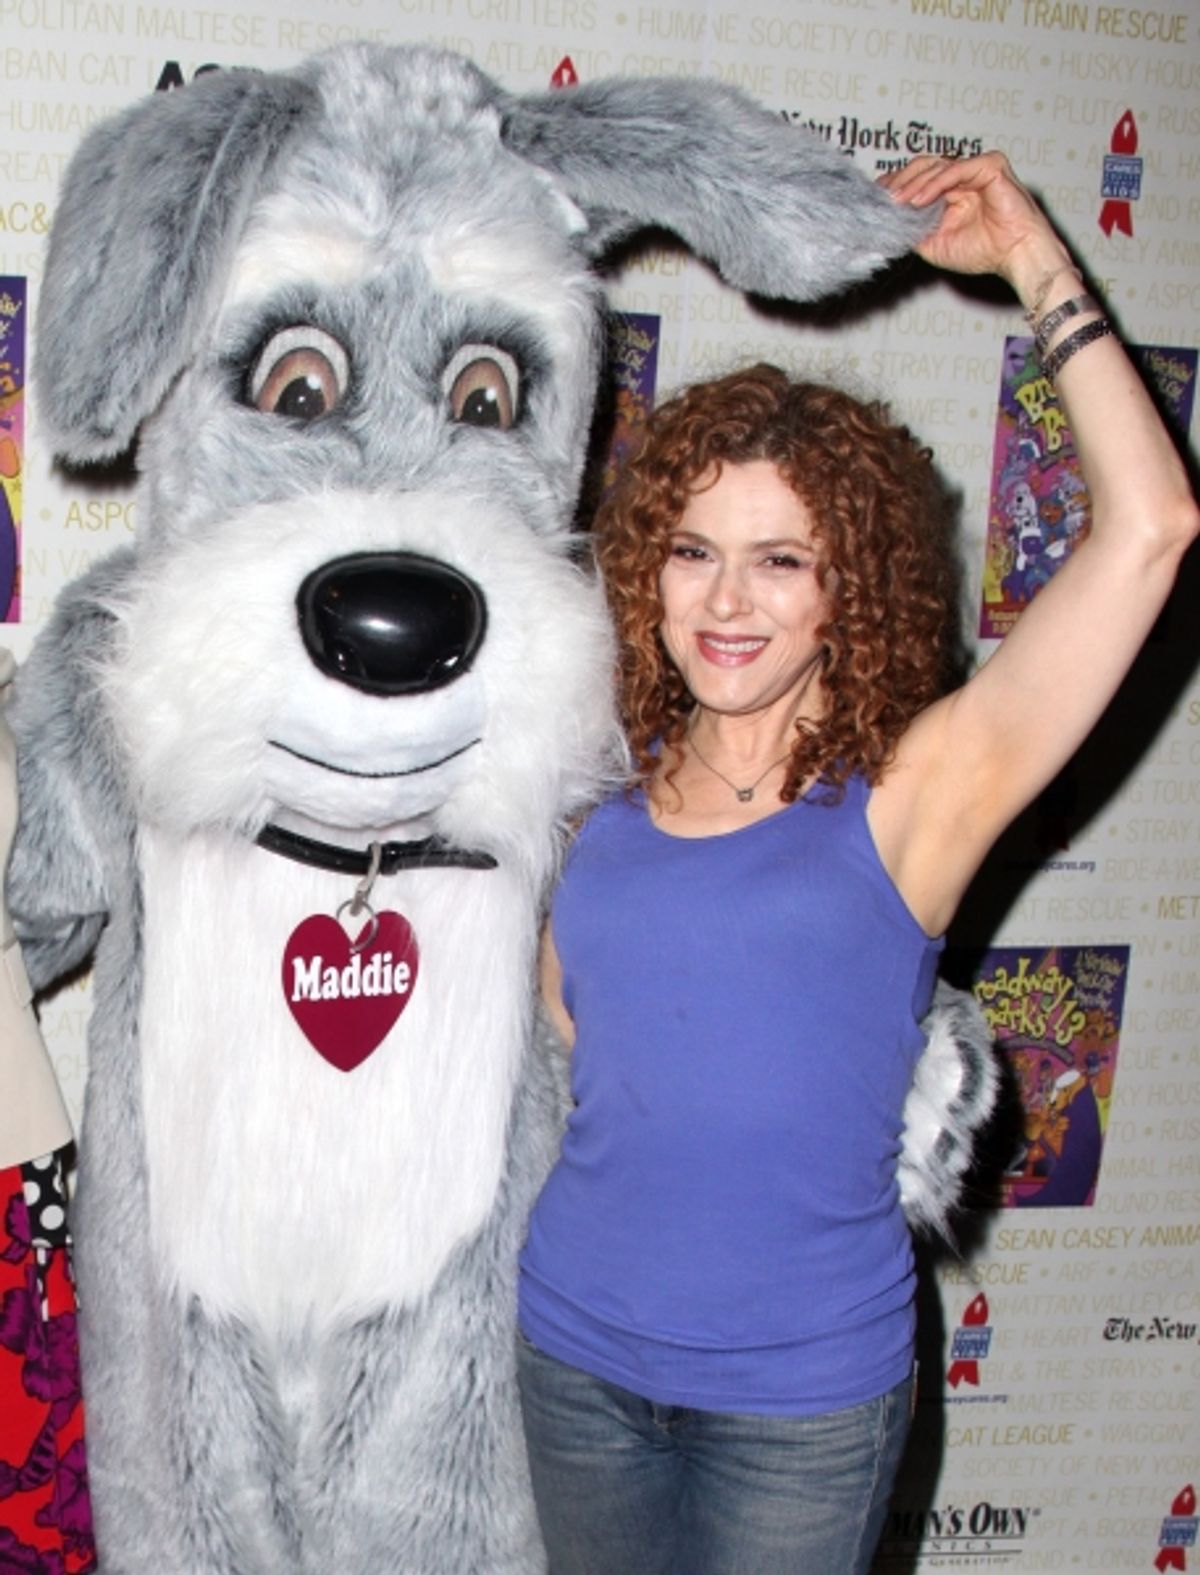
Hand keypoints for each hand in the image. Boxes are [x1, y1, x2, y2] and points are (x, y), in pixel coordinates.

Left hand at [878, 152, 1073, 306]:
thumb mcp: (935, 244)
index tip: (877, 198)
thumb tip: (888, 223)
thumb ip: (915, 230)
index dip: (897, 185)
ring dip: (913, 183)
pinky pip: (956, 169)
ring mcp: (975, 169)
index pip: (918, 179)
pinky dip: (935, 183)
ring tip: (898, 200)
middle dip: (901, 181)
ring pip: (936, 166)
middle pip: (923, 167)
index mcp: (949, 192)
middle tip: (884, 198)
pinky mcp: (990, 166)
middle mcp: (961, 178)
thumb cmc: (984, 251)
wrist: (1015, 255)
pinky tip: (920, 198)